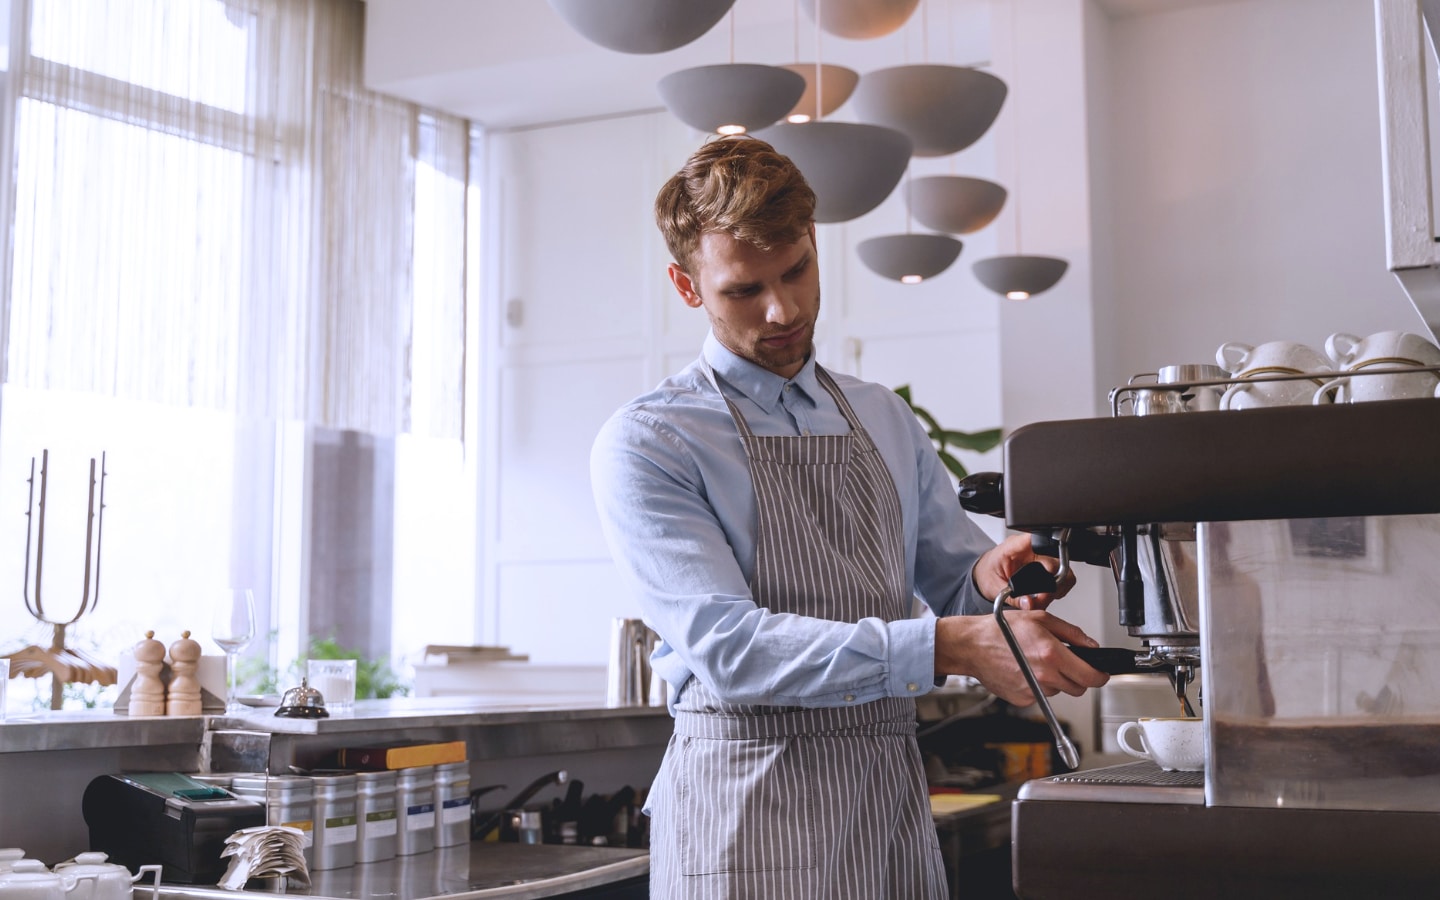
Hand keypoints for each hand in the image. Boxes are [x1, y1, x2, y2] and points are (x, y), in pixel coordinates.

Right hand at [934, 610, 1108, 705]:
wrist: (972, 646)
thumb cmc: (1000, 630)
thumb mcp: (1040, 619)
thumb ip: (1071, 633)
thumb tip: (1090, 645)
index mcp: (1053, 655)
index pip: (1091, 677)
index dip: (1100, 676)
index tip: (1101, 674)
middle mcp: (1045, 676)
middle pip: (1078, 688)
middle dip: (1078, 677)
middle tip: (1066, 664)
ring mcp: (1033, 691)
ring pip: (1058, 691)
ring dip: (1055, 680)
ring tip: (1037, 663)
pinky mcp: (1023, 699)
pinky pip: (1040, 696)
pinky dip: (1038, 686)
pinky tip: (1025, 671)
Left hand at [972, 533, 1075, 609]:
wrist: (986, 573)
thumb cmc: (988, 572)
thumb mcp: (993, 586)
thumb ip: (1011, 597)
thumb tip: (1029, 604)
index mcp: (1015, 546)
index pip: (1038, 541)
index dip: (1046, 557)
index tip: (1045, 574)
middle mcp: (1032, 550)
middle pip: (1057, 561)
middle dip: (1053, 584)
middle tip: (1042, 598)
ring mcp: (1041, 558)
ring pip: (1064, 571)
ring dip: (1057, 589)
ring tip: (1042, 600)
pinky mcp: (1046, 568)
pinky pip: (1062, 578)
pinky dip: (1056, 591)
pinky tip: (1044, 597)